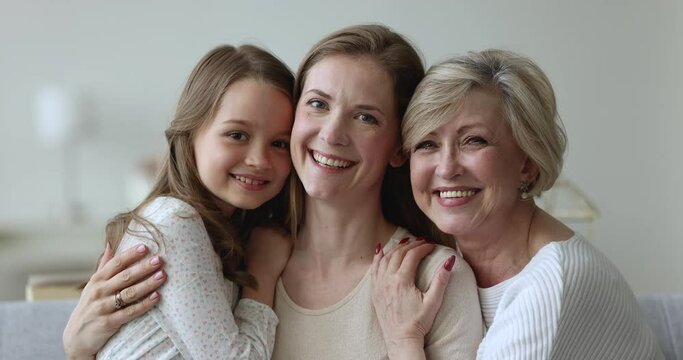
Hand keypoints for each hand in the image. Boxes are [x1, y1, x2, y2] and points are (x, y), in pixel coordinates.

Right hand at [63, 243, 166, 359]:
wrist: (76, 338)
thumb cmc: (90, 306)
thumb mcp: (93, 285)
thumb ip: (104, 265)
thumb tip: (111, 243)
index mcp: (97, 280)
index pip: (115, 264)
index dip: (130, 255)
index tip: (145, 247)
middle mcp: (98, 291)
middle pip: (124, 277)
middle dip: (143, 267)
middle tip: (159, 259)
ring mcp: (102, 307)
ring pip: (129, 293)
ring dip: (147, 284)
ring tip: (162, 276)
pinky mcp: (108, 323)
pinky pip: (129, 312)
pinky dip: (144, 305)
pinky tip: (156, 297)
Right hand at [242, 226, 291, 306]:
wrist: (261, 273)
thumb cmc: (254, 263)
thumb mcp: (251, 245)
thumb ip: (258, 237)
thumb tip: (265, 235)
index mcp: (257, 229)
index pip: (267, 224)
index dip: (270, 231)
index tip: (271, 237)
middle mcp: (268, 228)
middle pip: (276, 225)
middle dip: (277, 232)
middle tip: (278, 243)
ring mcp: (278, 233)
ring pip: (284, 231)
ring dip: (283, 237)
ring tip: (281, 249)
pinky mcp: (287, 239)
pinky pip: (290, 238)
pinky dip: (289, 244)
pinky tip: (285, 252)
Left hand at [371, 239, 455, 359]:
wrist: (401, 339)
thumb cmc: (418, 322)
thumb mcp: (433, 301)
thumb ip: (441, 279)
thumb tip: (450, 260)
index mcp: (402, 281)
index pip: (412, 256)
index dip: (423, 247)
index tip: (432, 245)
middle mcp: (388, 280)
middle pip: (398, 254)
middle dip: (411, 245)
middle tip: (421, 242)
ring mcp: (379, 285)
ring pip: (385, 259)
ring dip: (396, 249)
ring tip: (406, 243)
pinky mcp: (375, 291)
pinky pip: (374, 269)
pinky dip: (378, 258)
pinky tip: (381, 250)